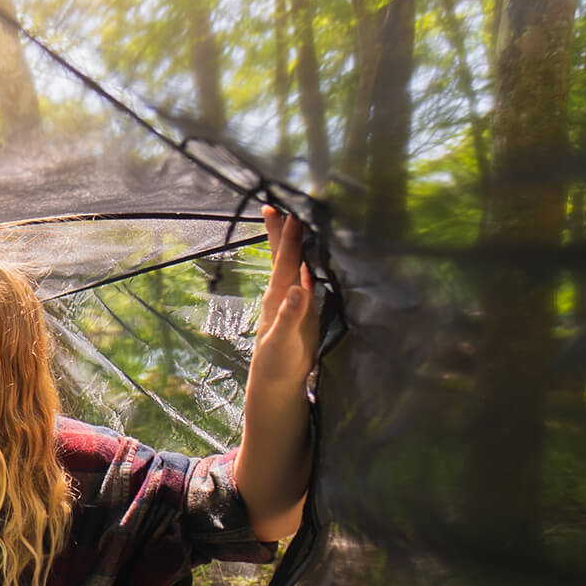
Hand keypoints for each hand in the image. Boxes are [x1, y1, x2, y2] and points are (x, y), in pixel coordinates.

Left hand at [248, 206, 318, 392]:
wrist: (276, 382)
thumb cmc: (275, 364)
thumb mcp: (281, 342)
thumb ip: (289, 316)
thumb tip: (296, 289)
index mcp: (277, 297)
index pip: (284, 261)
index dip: (289, 238)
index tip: (291, 212)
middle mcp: (283, 294)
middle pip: (282, 257)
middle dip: (281, 231)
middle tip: (276, 203)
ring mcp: (292, 301)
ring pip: (292, 265)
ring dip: (293, 244)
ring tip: (292, 220)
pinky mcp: (303, 310)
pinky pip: (305, 280)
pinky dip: (306, 264)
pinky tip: (310, 255)